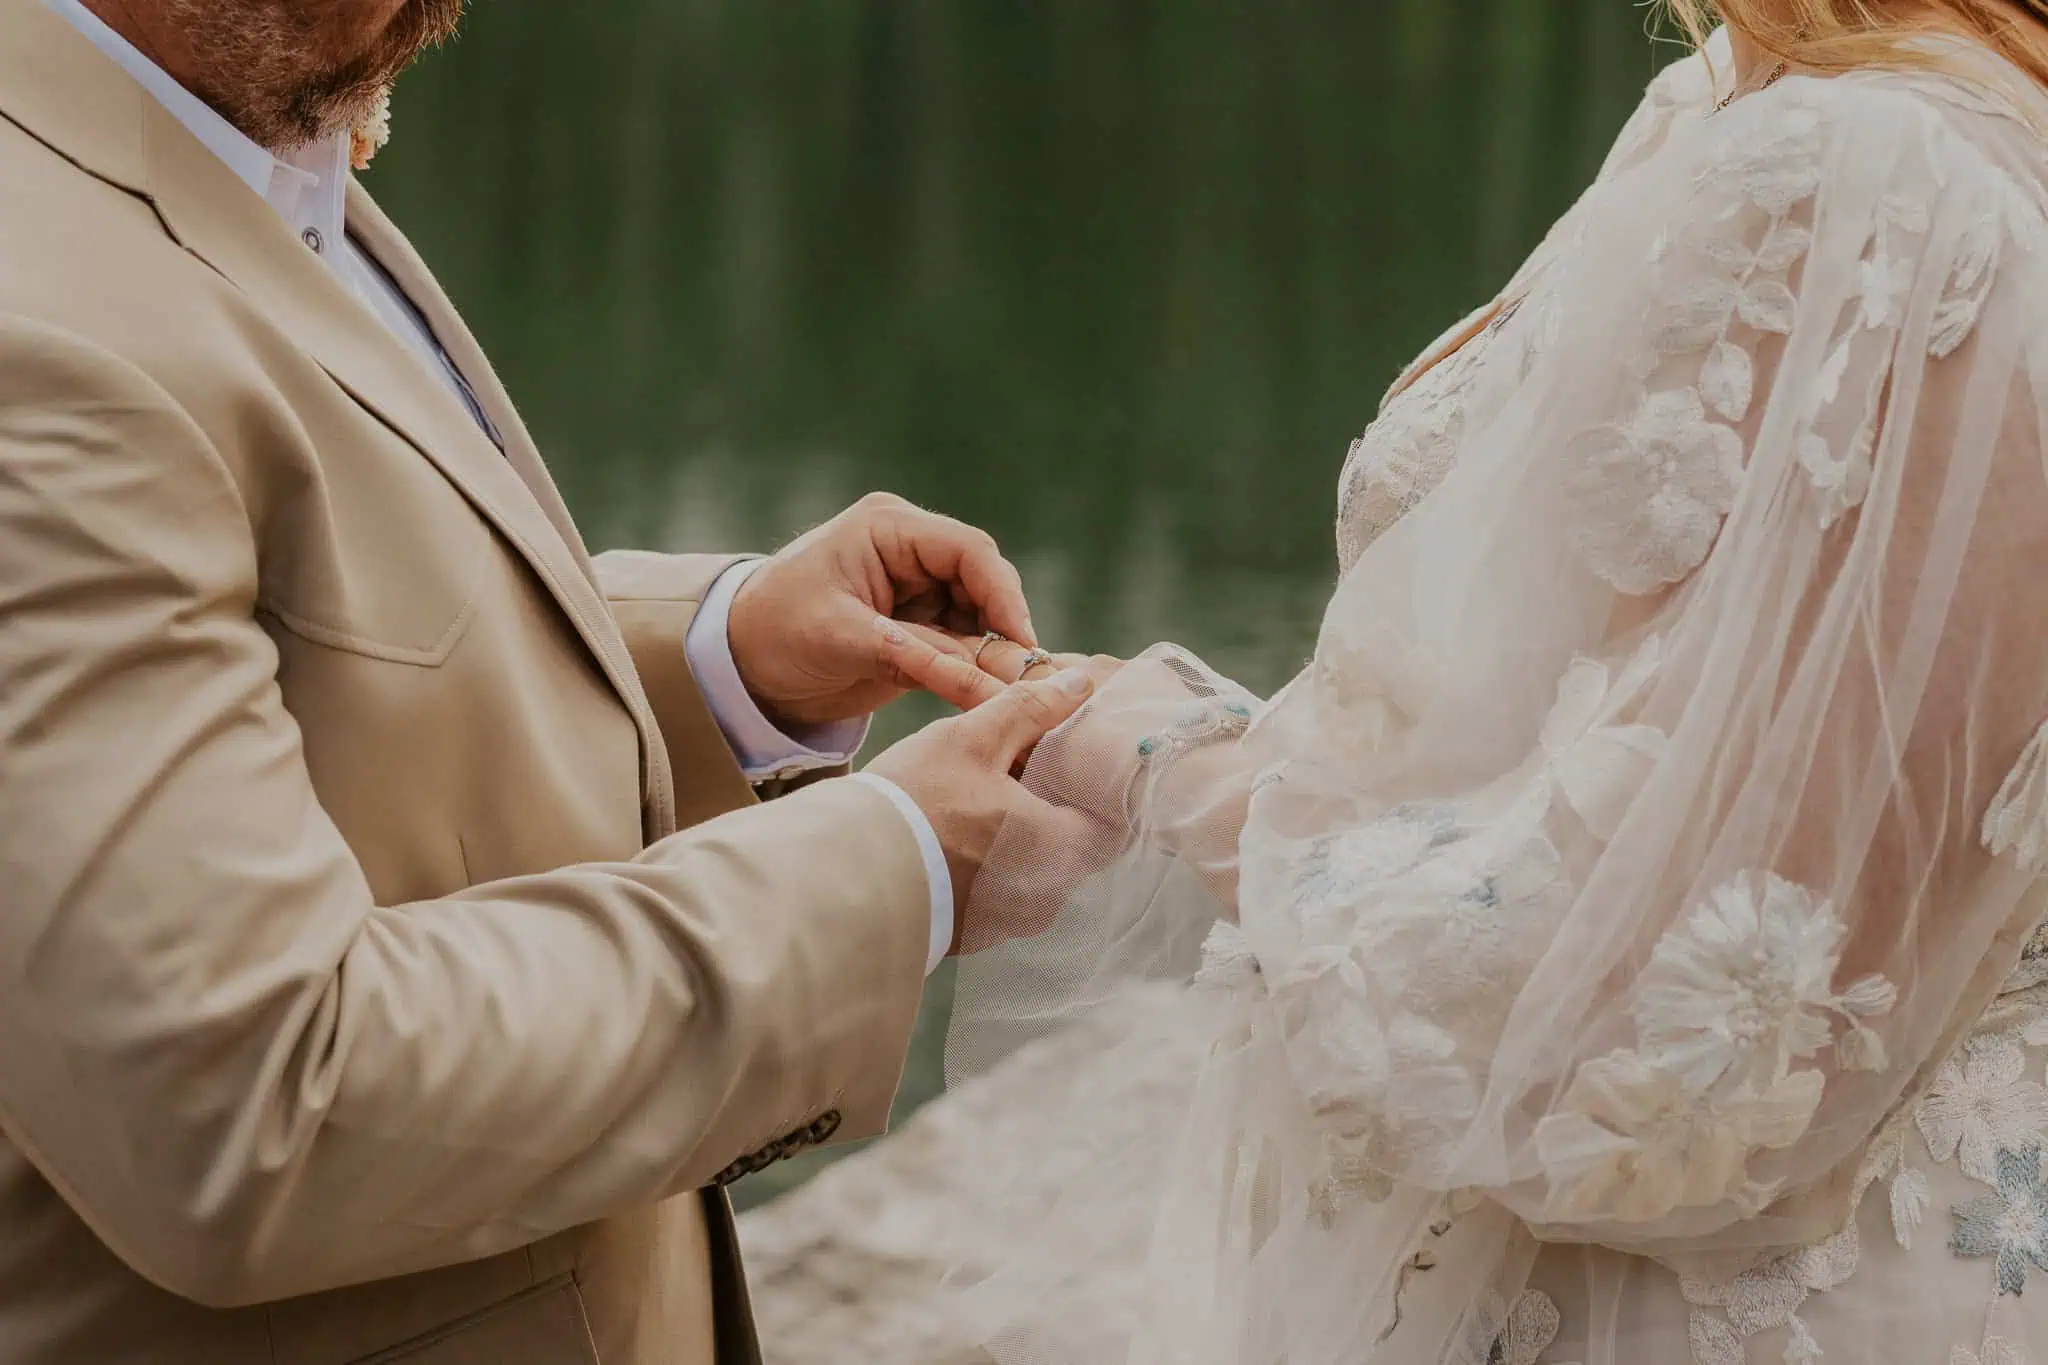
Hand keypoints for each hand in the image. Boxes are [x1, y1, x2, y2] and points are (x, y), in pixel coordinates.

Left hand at [727, 492, 1035, 728]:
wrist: (737, 665)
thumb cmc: (774, 631)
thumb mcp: (841, 640)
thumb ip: (915, 655)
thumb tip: (989, 680)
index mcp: (888, 528)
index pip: (968, 551)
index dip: (1004, 595)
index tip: (1022, 642)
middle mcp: (911, 552)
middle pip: (984, 584)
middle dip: (1005, 629)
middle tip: (1025, 678)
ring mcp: (918, 591)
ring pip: (981, 619)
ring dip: (996, 655)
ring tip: (1013, 694)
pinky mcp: (918, 628)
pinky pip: (963, 647)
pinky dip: (977, 671)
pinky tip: (992, 696)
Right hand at [864, 630, 1122, 948]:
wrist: (847, 873)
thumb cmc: (915, 802)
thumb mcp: (972, 738)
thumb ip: (1031, 710)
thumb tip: (1079, 685)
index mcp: (1060, 848)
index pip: (1113, 820)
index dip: (1095, 788)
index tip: (1073, 764)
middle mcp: (1047, 896)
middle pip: (1073, 847)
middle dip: (1053, 810)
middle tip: (1023, 773)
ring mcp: (1010, 922)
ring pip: (1036, 870)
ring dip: (1021, 839)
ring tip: (985, 802)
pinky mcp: (976, 935)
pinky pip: (1001, 895)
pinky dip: (990, 867)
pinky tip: (959, 837)